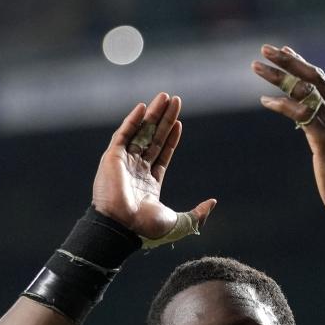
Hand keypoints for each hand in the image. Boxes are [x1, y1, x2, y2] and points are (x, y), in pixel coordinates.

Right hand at [92, 92, 216, 241]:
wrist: (122, 226)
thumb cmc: (146, 228)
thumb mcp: (179, 222)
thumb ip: (197, 213)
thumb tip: (212, 202)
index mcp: (149, 184)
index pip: (162, 154)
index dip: (171, 139)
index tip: (179, 123)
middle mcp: (135, 171)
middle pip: (153, 138)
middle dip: (165, 120)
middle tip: (176, 101)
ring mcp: (123, 162)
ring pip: (140, 132)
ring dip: (152, 114)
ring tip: (165, 97)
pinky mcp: (112, 157)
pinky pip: (123, 134)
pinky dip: (132, 120)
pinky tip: (144, 106)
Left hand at [253, 45, 324, 225]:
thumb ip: (320, 128)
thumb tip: (303, 118)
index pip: (322, 80)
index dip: (302, 64)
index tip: (284, 50)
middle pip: (313, 77)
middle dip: (288, 60)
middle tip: (265, 49)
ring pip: (305, 92)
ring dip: (278, 77)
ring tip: (256, 67)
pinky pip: (302, 115)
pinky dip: (282, 105)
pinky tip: (265, 101)